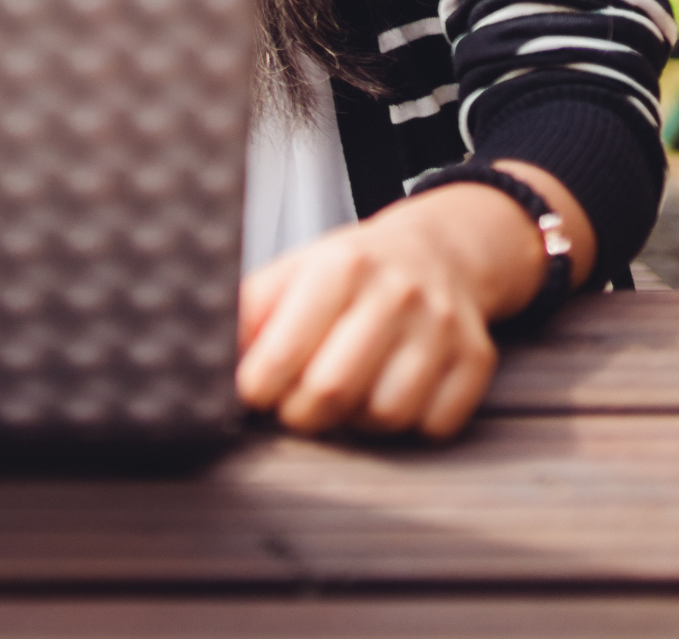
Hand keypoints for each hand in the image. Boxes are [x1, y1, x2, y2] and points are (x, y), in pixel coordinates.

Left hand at [235, 162, 593, 439]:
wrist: (439, 251)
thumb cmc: (352, 270)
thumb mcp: (294, 271)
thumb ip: (249, 310)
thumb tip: (202, 349)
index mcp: (340, 267)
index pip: (282, 353)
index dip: (258, 388)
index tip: (253, 393)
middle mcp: (395, 293)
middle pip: (332, 392)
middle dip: (301, 413)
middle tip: (295, 404)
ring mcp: (442, 328)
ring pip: (385, 416)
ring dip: (357, 422)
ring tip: (348, 394)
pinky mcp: (476, 359)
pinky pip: (434, 426)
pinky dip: (407, 425)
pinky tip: (391, 394)